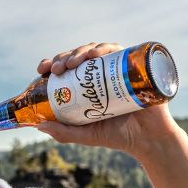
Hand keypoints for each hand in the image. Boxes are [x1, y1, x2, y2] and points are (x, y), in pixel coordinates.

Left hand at [36, 42, 183, 158]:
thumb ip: (64, 133)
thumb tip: (40, 125)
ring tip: (73, 63)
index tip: (42, 69)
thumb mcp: (86, 135)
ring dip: (81, 51)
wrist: (148, 139)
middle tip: (57, 69)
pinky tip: (95, 55)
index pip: (66, 68)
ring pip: (95, 51)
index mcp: (86, 86)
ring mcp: (116, 69)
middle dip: (64, 58)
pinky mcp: (132, 66)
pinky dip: (104, 49)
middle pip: (78, 57)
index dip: (52, 64)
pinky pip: (117, 51)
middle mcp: (100, 74)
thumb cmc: (117, 135)